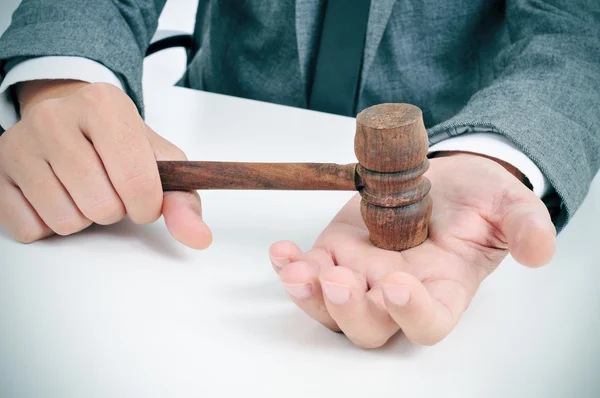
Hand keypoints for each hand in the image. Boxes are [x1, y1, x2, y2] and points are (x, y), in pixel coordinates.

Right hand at [0, 80, 211, 247]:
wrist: (73, 119)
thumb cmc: (120, 143)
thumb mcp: (161, 161)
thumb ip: (184, 198)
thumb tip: (199, 238)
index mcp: (103, 104)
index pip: (136, 181)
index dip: (147, 204)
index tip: (144, 196)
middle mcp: (54, 117)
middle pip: (100, 206)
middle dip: (115, 209)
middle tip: (109, 187)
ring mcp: (19, 144)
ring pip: (65, 221)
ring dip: (84, 218)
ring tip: (84, 190)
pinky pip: (30, 229)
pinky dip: (50, 224)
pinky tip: (57, 196)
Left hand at [269, 153, 555, 347]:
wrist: (440, 176)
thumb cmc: (476, 198)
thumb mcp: (508, 205)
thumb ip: (525, 226)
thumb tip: (540, 250)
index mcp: (442, 290)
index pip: (427, 322)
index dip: (411, 314)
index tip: (399, 283)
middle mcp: (397, 292)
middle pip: (369, 327)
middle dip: (351, 310)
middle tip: (340, 280)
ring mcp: (362, 274)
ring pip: (330, 308)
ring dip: (311, 295)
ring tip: (298, 269)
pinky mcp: (336, 251)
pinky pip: (308, 270)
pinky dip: (291, 265)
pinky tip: (282, 252)